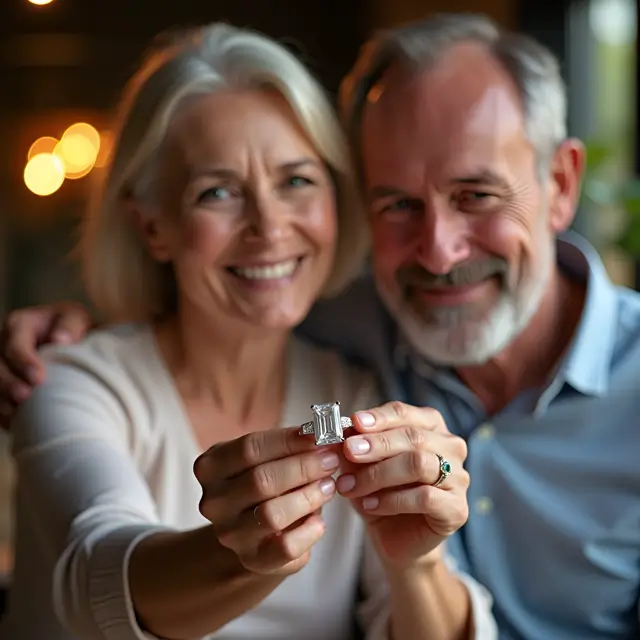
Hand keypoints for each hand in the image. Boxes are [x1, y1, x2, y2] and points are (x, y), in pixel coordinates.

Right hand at [0, 302, 90, 428]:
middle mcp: (5, 343)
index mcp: (21, 325)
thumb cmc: (73, 327)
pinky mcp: (4, 381)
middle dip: (8, 383)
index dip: (24, 361)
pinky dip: (3, 409)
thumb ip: (70, 325)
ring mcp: (2, 364)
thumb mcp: (75, 317)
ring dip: (2, 400)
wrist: (72, 338)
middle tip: (24, 397)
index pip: (16, 344)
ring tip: (15, 414)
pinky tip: (14, 421)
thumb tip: (59, 340)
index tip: (38, 378)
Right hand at [194, 427, 340, 575]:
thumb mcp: (268, 458)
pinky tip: (320, 521)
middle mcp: (214, 502)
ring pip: (272, 515)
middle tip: (331, 460)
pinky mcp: (253, 560)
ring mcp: (231, 534)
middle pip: (261, 480)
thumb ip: (289, 446)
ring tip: (329, 486)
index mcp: (211, 467)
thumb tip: (324, 435)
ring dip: (308, 497)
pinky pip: (285, 548)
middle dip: (303, 467)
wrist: (256, 532)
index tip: (319, 434)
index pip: (249, 448)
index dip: (288, 440)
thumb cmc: (266, 484)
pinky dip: (308, 532)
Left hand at [335, 402, 468, 567]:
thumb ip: (355, 448)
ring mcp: (459, 478)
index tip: (354, 422)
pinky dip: (391, 500)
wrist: (396, 539)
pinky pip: (424, 497)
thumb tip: (341, 433)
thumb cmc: (381, 493)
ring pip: (419, 464)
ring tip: (349, 486)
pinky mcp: (458, 509)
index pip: (404, 413)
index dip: (379, 417)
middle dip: (376, 444)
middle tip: (348, 451)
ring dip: (378, 474)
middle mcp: (450, 447)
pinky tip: (369, 505)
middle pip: (413, 437)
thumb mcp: (362, 466)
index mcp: (430, 426)